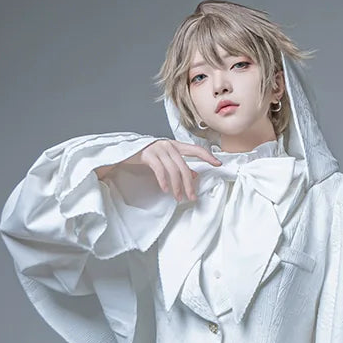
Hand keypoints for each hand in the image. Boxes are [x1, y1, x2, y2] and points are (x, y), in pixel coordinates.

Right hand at [99, 139, 221, 201]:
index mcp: (174, 145)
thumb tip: (194, 175)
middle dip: (189, 184)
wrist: (123, 152)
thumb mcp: (164, 161)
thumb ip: (178, 166)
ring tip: (178, 198)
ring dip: (177, 186)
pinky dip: (164, 181)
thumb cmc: (145, 157)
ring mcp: (158, 149)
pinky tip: (165, 190)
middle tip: (191, 197)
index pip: (195, 149)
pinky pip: (160, 170)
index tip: (219, 164)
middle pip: (184, 166)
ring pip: (173, 170)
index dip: (208, 156)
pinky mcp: (147, 154)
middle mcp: (168, 145)